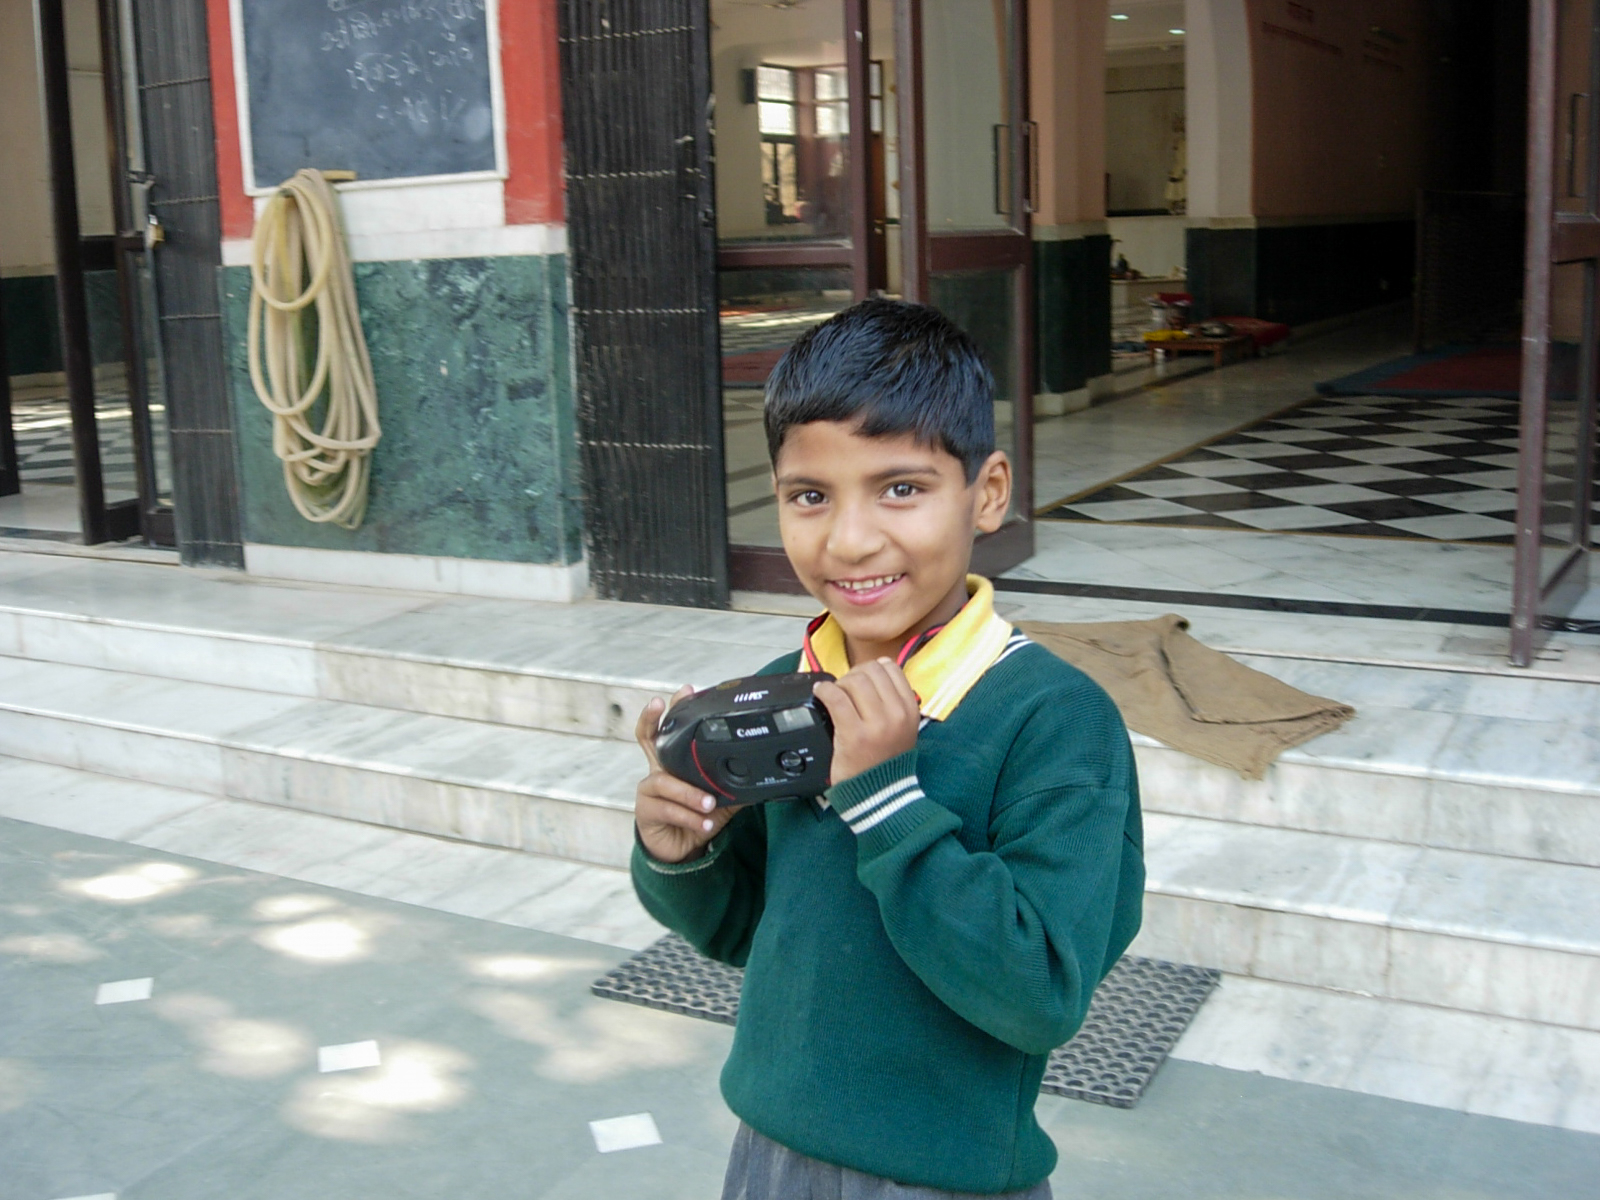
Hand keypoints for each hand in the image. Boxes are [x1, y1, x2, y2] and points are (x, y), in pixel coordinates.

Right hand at [634, 686, 742, 863]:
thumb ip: (734, 786)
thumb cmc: (695, 817)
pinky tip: (704, 823)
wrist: (681, 850)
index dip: (673, 711)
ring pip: (664, 783)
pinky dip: (689, 817)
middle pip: (647, 739)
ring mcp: (649, 791)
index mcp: (675, 764)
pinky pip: (667, 809)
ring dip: (689, 793)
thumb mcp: (720, 800)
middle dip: (651, 718)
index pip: (669, 732)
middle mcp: (659, 772)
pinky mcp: (646, 811)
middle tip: (659, 704)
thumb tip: (763, 775)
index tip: (685, 692)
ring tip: (709, 804)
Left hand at [813, 658, 920, 784]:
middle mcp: (896, 714)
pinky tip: (820, 693)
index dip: (871, 668)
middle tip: (844, 689)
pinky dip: (824, 691)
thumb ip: (894, 699)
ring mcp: (876, 724)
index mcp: (909, 709)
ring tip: (834, 695)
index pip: (891, 668)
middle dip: (853, 675)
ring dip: (839, 684)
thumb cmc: (886, 760)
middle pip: (869, 672)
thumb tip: (877, 665)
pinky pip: (836, 698)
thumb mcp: (903, 728)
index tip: (861, 679)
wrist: (879, 794)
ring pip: (854, 681)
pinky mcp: (853, 734)